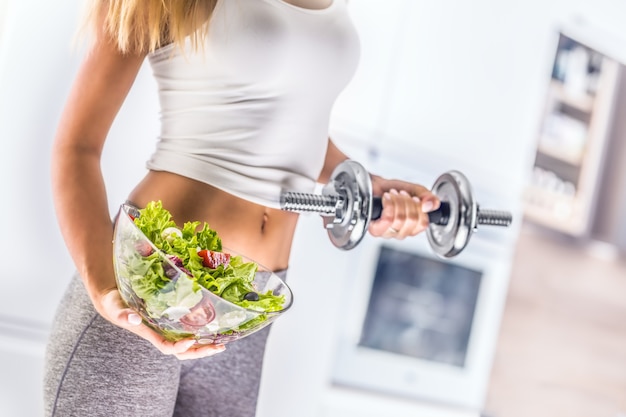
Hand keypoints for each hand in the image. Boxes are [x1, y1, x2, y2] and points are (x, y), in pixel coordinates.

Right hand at [97, 288, 225, 359]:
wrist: (115, 299)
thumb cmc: (114, 303)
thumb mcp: (115, 306)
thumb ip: (123, 313)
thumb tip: (134, 319)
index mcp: (150, 334)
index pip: (167, 347)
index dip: (180, 346)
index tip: (192, 339)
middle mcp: (161, 334)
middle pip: (183, 351)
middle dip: (201, 351)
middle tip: (219, 347)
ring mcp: (168, 329)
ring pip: (189, 344)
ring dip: (205, 346)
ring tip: (222, 344)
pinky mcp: (172, 321)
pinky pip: (189, 331)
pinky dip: (202, 332)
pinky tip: (216, 329)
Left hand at [368, 175, 439, 239]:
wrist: (373, 185)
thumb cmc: (391, 190)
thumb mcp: (414, 190)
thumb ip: (427, 197)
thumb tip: (432, 205)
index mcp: (412, 226)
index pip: (423, 224)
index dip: (419, 207)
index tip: (414, 198)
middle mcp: (400, 232)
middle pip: (412, 220)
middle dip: (407, 201)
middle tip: (401, 195)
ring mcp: (388, 233)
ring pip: (400, 219)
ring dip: (397, 201)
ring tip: (392, 195)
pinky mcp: (376, 229)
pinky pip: (388, 220)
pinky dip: (388, 205)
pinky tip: (386, 199)